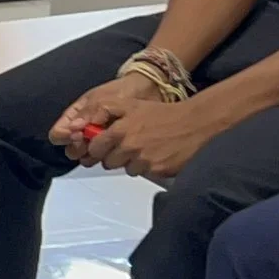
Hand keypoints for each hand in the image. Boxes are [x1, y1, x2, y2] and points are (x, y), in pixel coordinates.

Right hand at [49, 72, 160, 162]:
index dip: (65, 137)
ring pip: (85, 157)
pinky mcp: (113, 149)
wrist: (148, 94)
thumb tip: (73, 128)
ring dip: (93, 156)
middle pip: (70, 149)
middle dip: (80, 149)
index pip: (58, 134)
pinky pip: (104, 159)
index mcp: (75, 116)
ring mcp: (97, 141)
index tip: (80, 135)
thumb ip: (88, 113)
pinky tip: (117, 152)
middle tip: (93, 144)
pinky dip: (108, 158)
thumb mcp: (102, 98)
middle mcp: (83, 131)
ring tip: (107, 148)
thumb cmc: (123, 92)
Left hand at [88, 96, 225, 179]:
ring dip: (132, 163)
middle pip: (108, 163)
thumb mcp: (130, 104)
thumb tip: (83, 123)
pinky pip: (144, 174)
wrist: (195, 123)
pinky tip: (157, 155)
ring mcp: (143, 160)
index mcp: (119, 130)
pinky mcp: (157, 171)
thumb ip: (103, 111)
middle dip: (114, 156)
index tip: (103, 145)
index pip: (94, 148)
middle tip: (127, 147)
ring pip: (126, 169)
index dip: (98, 148)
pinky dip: (148, 167)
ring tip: (145, 149)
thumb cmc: (162, 114)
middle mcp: (129, 147)